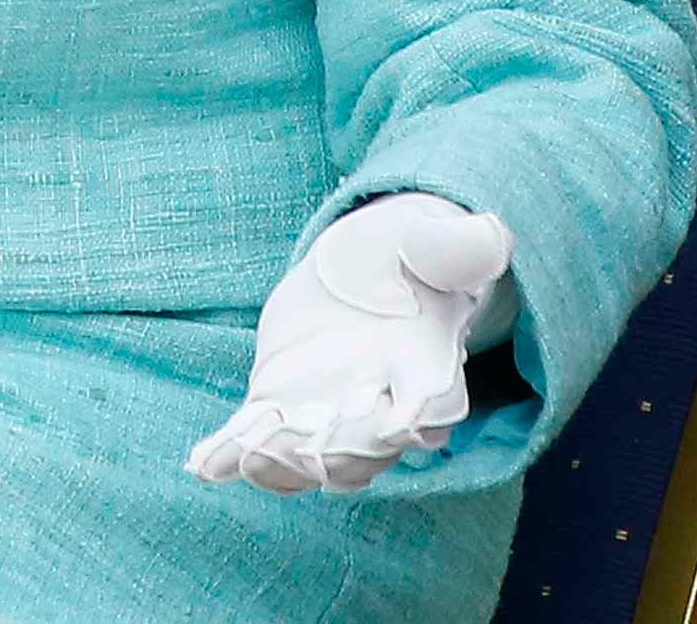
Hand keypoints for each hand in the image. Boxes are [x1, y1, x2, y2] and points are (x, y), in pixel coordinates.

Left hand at [188, 195, 516, 494]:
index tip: (403, 425)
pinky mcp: (278, 401)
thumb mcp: (435, 242)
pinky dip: (229, 453)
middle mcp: (379, 407)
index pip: (433, 408)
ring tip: (250, 458)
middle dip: (341, 450)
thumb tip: (493, 232)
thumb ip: (459, 246)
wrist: (372, 270)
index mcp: (427, 370)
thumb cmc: (413, 258)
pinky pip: (253, 433)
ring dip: (280, 460)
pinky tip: (204, 464)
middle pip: (367, 446)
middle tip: (313, 451)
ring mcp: (325, 412)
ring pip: (306, 452)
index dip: (419, 419)